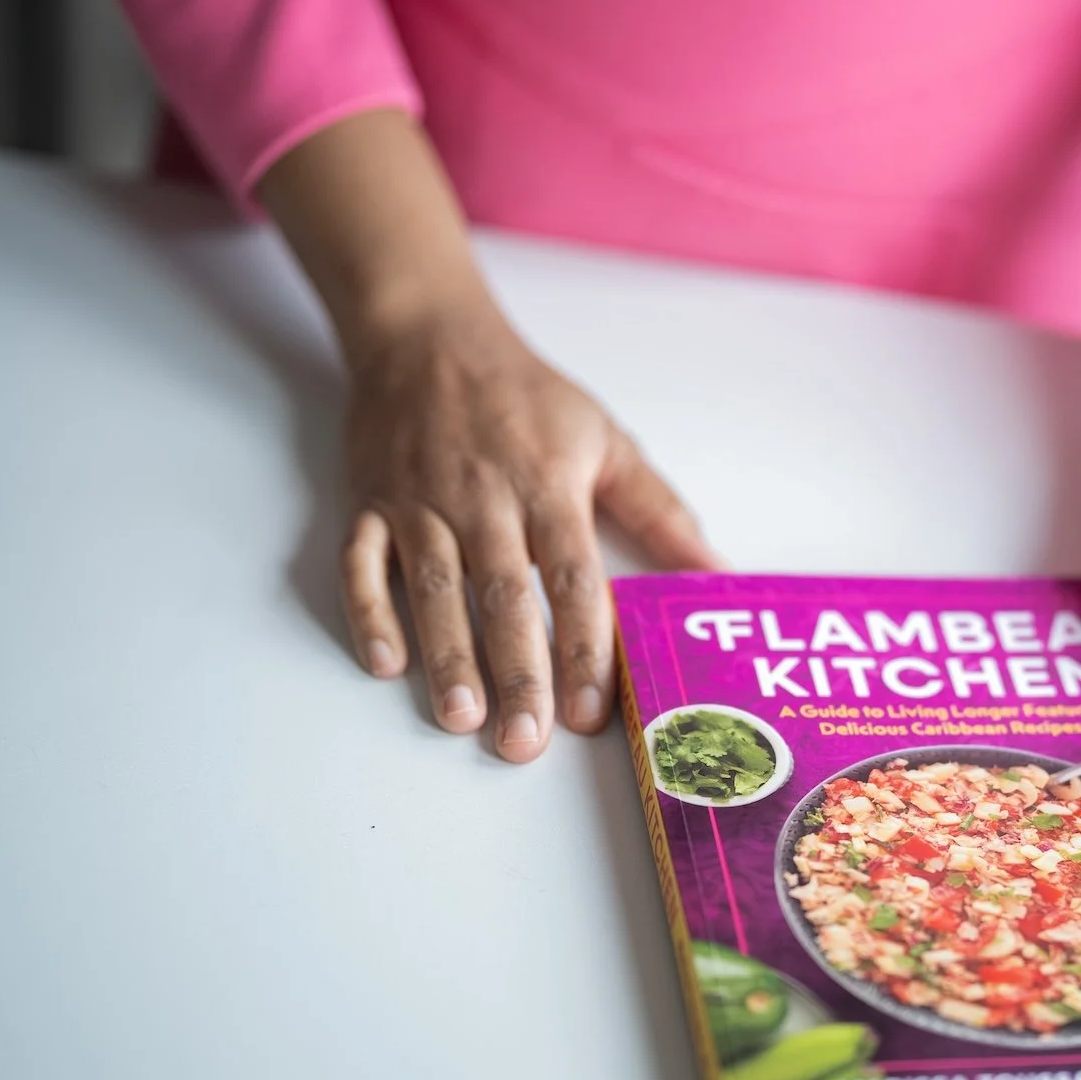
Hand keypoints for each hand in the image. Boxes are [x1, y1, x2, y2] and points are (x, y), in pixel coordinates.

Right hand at [339, 297, 717, 760]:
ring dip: (446, 656)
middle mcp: (484, 499)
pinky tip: (385, 662)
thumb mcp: (607, 441)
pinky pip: (362, 562)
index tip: (592, 711)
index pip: (572, 579)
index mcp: (548, 487)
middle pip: (503, 596)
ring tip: (462, 718)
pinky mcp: (370, 503)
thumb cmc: (527, 397)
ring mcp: (420, 502)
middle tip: (524, 743)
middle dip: (516, 672)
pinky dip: (369, 610)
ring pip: (434, 589)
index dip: (582, 647)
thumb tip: (718, 571)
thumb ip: (660, 512)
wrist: (428, 336)